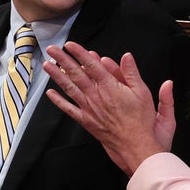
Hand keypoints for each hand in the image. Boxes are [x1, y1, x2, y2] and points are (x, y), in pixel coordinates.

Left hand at [43, 42, 173, 175]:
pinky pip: (69, 109)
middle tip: (52, 49)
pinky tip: (51, 93)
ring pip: (70, 88)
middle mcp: (96, 96)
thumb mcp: (143, 92)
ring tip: (47, 65)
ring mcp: (89, 108)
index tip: (70, 44)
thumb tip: (126, 56)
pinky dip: (59, 101)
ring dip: (57, 76)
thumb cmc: (141, 120)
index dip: (80, 53)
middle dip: (63, 59)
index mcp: (110, 87)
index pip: (92, 65)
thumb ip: (132, 73)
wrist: (136, 145)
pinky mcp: (86, 120)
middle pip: (76, 73)